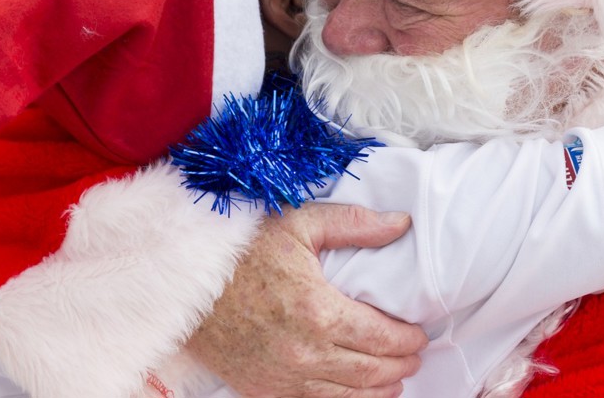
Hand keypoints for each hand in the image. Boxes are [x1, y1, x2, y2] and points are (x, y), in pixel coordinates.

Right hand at [186, 203, 428, 396]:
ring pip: (347, 397)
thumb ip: (355, 224)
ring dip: (378, 392)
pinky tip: (355, 396)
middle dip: (400, 365)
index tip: (418, 335)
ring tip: (394, 381)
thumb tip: (401, 223)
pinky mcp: (262, 389)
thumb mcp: (301, 223)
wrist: (185, 280)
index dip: (407, 340)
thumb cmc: (243, 249)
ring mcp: (282, 376)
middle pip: (370, 371)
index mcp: (319, 310)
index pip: (382, 337)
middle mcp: (304, 351)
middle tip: (413, 356)